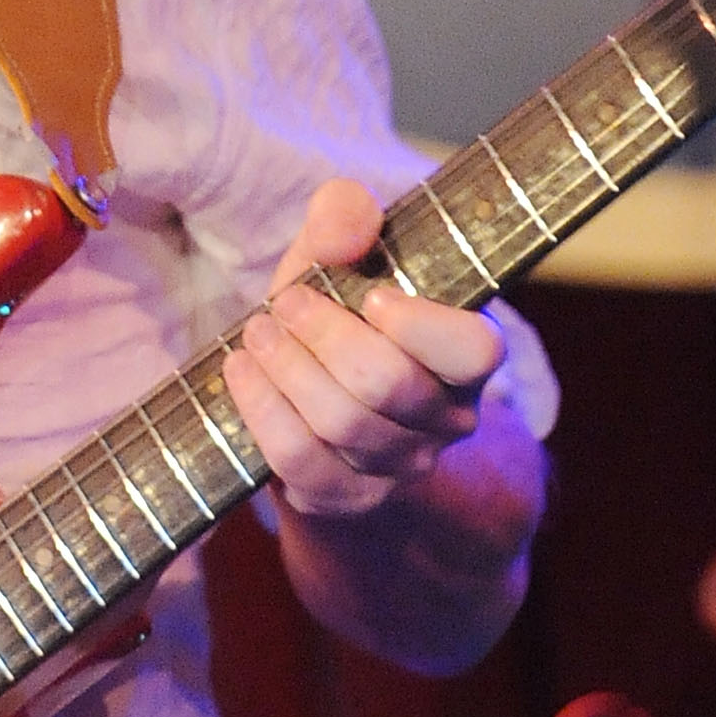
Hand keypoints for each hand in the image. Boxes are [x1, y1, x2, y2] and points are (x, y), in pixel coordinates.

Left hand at [223, 177, 504, 518]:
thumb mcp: (342, 258)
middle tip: (287, 303)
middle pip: (387, 384)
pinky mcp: (349, 498)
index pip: (475, 350)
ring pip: (341, 422)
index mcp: (465, 354)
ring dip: (286, 367)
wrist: (322, 401)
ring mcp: (402, 465)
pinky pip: (301, 459)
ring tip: (257, 332)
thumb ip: (346, 218)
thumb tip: (348, 221)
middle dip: (324, 336)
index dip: (420, 326)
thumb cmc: (340, 313)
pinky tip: (241, 371)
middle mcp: (447, 417)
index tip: (370, 296)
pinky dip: (262, 408)